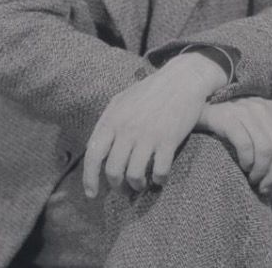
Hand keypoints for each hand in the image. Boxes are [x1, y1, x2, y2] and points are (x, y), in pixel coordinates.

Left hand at [83, 52, 225, 197]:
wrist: (182, 79)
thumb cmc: (151, 90)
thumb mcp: (123, 100)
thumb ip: (108, 122)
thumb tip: (94, 147)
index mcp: (113, 118)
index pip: (93, 154)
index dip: (89, 178)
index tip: (92, 194)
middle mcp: (127, 128)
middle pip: (113, 170)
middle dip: (117, 186)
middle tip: (123, 189)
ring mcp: (148, 134)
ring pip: (134, 175)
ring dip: (137, 186)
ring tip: (141, 185)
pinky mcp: (169, 140)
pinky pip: (159, 171)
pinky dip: (158, 180)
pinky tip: (159, 178)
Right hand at [196, 97, 271, 194]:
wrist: (197, 110)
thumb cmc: (229, 125)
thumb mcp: (255, 129)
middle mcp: (261, 106)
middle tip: (263, 186)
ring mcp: (244, 109)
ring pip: (265, 150)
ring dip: (260, 171)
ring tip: (252, 179)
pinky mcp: (227, 116)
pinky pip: (245, 145)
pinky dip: (246, 161)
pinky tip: (241, 166)